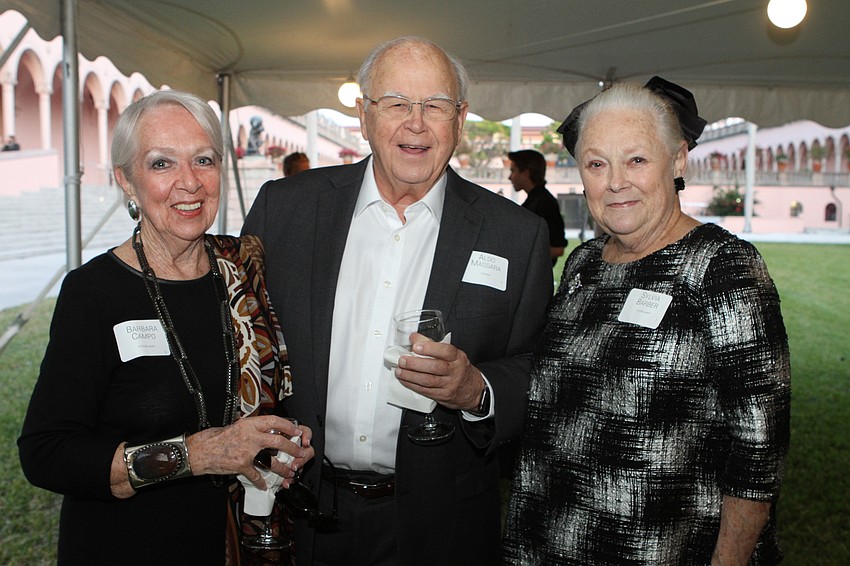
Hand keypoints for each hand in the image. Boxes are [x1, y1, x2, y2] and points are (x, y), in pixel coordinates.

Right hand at [186, 415, 313, 489]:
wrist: (199, 451)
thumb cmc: (214, 438)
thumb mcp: (234, 426)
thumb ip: (249, 428)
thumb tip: (261, 428)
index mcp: (249, 424)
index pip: (274, 421)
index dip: (288, 426)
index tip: (297, 431)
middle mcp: (250, 436)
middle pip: (278, 441)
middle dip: (292, 448)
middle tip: (299, 453)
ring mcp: (247, 452)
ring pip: (271, 461)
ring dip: (282, 468)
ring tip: (289, 472)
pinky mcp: (241, 465)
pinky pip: (256, 475)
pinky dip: (261, 482)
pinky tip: (264, 485)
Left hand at [395, 334, 483, 411]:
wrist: (473, 390)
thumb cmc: (459, 369)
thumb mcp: (452, 355)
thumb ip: (433, 345)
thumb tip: (414, 338)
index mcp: (458, 357)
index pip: (445, 351)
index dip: (429, 348)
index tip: (415, 346)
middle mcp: (455, 371)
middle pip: (434, 367)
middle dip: (415, 363)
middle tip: (403, 360)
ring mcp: (449, 385)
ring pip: (428, 381)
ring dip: (410, 376)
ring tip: (399, 371)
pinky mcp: (442, 396)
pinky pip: (425, 390)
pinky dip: (412, 385)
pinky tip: (405, 380)